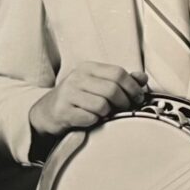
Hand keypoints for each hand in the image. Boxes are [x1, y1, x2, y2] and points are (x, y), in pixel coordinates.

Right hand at [29, 62, 146, 136]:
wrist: (47, 112)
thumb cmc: (76, 98)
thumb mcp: (96, 84)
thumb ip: (119, 80)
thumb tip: (142, 78)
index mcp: (88, 68)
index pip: (118, 73)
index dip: (132, 87)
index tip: (137, 98)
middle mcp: (77, 77)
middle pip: (112, 89)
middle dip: (123, 103)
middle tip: (124, 110)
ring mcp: (68, 93)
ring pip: (102, 105)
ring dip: (108, 113)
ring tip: (103, 114)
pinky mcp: (63, 110)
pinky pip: (90, 118)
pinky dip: (95, 121)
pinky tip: (90, 120)